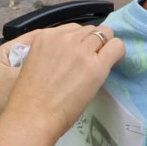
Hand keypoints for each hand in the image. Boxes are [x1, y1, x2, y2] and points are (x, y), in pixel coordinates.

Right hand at [4, 24, 124, 136]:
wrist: (32, 116)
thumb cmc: (28, 99)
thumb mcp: (34, 64)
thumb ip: (51, 54)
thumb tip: (71, 57)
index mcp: (45, 37)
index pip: (73, 29)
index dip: (80, 42)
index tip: (78, 56)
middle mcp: (63, 38)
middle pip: (90, 30)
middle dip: (93, 43)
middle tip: (91, 62)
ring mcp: (80, 51)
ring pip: (105, 34)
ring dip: (105, 47)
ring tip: (102, 64)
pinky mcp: (96, 65)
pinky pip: (116, 46)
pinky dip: (118, 53)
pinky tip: (114, 64)